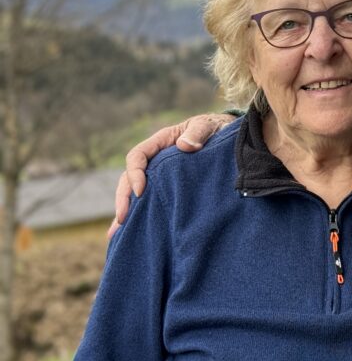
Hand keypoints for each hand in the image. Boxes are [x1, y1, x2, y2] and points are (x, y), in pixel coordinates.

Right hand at [107, 113, 235, 239]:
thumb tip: (185, 146)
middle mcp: (154, 160)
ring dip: (126, 211)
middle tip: (123, 219)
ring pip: (135, 192)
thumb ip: (197, 133)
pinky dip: (139, 215)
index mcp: (160, 142)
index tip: (140, 191)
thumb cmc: (213, 128)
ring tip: (117, 234)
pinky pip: (149, 200)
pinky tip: (130, 233)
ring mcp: (159, 175)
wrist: (225, 136)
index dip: (135, 173)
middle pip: (129, 178)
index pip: (137, 156)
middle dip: (123, 198)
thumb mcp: (206, 126)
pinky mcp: (167, 188)